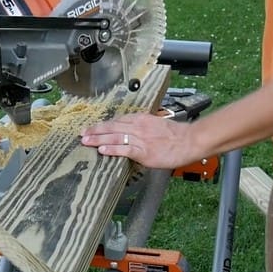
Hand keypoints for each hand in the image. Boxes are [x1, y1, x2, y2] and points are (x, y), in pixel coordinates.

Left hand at [81, 113, 198, 169]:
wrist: (189, 140)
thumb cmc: (176, 136)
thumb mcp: (156, 126)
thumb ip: (142, 129)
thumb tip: (131, 135)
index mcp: (141, 120)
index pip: (117, 121)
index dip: (103, 125)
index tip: (92, 128)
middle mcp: (138, 127)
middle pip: (112, 127)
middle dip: (95, 131)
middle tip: (82, 134)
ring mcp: (140, 139)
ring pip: (115, 137)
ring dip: (98, 139)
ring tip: (86, 141)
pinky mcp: (144, 151)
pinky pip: (124, 149)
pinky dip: (112, 149)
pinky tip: (102, 150)